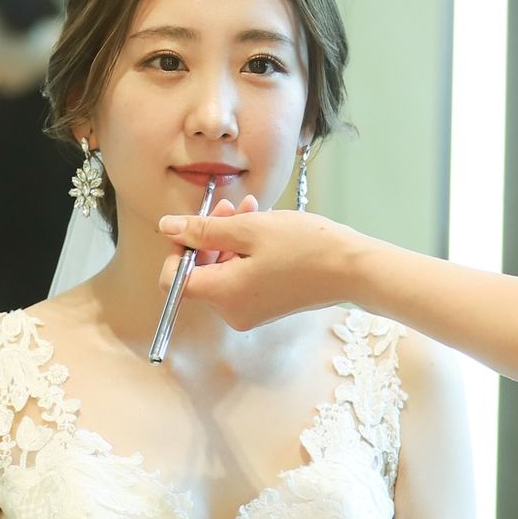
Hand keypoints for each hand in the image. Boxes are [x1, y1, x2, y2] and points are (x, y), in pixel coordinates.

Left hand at [157, 200, 360, 329]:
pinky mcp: (265, 307)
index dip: (179, 248)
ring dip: (228, 240)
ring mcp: (249, 312)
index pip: (173, 278)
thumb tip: (166, 227)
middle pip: (198, 273)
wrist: (352, 269)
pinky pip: (240, 279)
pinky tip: (262, 229)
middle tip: (232, 206)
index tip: (199, 223)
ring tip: (252, 211)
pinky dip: (244, 254)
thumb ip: (202, 229)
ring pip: (220, 272)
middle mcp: (231, 311)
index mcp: (222, 294)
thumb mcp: (249, 228)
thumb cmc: (305, 246)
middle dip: (208, 237)